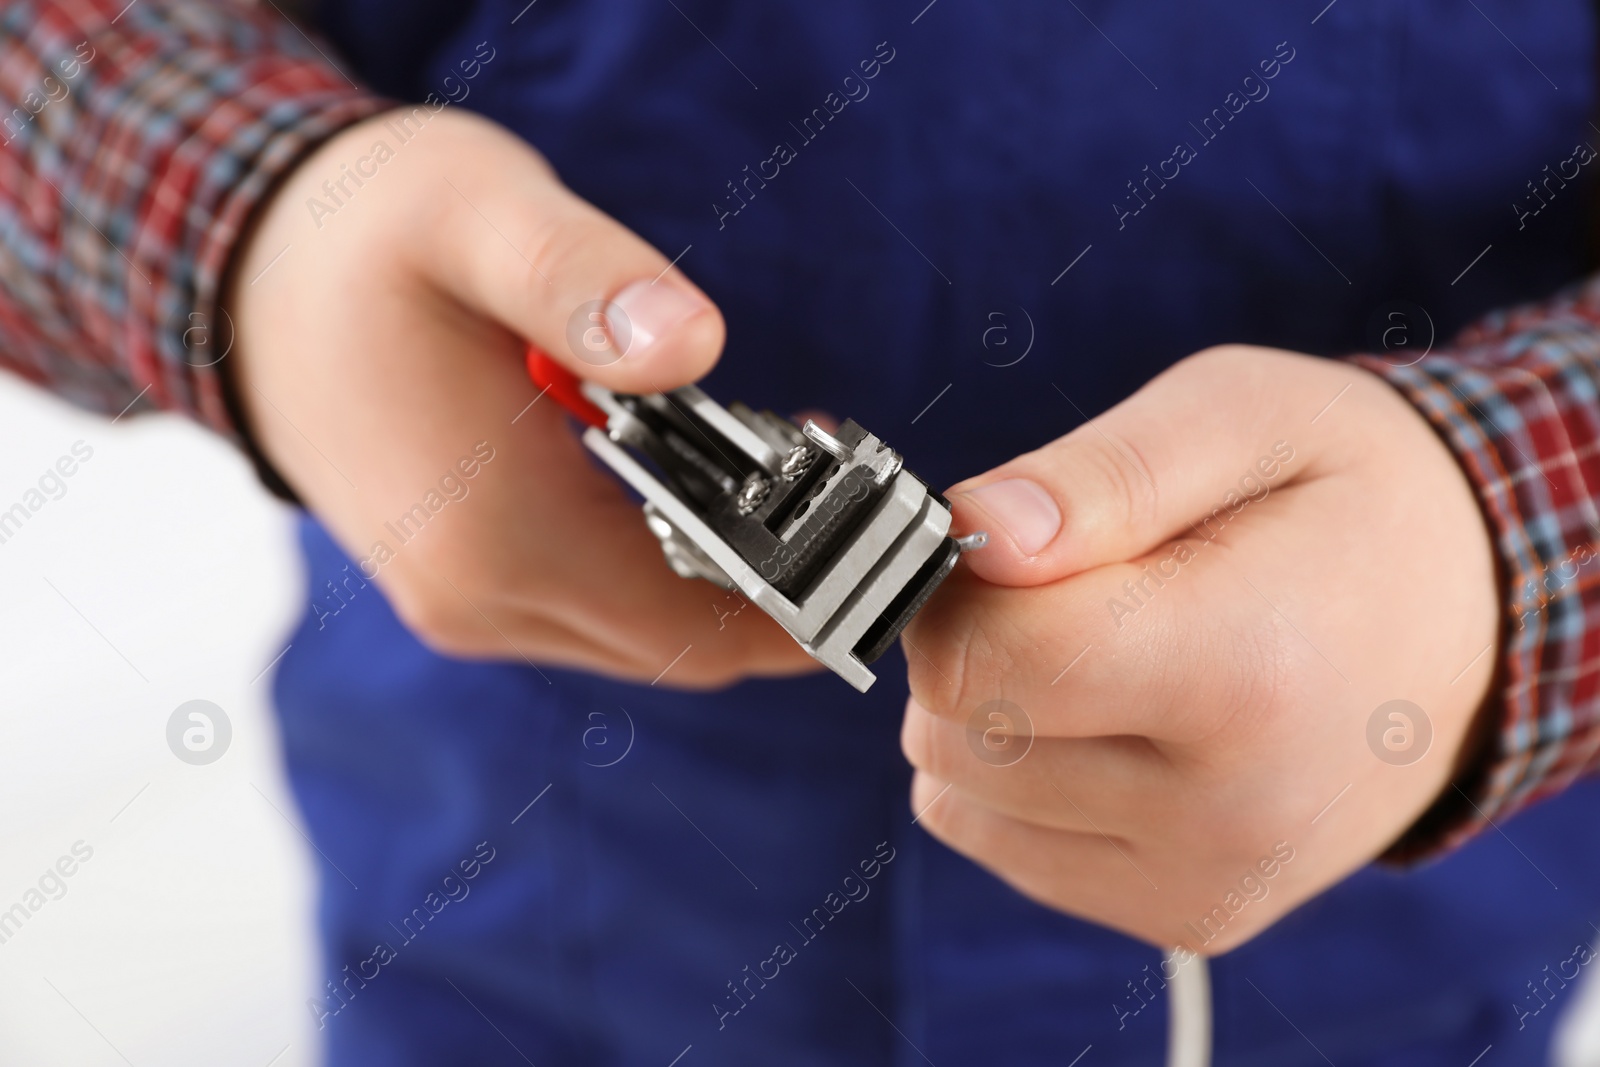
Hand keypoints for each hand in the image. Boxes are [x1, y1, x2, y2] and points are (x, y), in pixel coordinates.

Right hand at [227, 107, 817, 686]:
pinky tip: (700, 485)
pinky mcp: (466, 586)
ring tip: (782, 471)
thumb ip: (582, 279)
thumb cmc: (368, 237)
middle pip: (685, 645)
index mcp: (497, 538)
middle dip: (783, 587)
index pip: (703, 628)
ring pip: (646, 634)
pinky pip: (602, 610)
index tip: (883, 540)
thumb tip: (694, 344)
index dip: (809, 602)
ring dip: (728, 577)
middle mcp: (480, 601)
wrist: (251, 283)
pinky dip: (669, 568)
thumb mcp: (476, 217)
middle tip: (844, 486)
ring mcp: (468, 605)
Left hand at [899, 345, 1497, 952]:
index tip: (1011, 545)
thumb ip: (1102, 475)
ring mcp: (1209, 880)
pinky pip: (1005, 845)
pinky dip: (1021, 782)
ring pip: (959, 799)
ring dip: (990, 717)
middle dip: (974, 647)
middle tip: (1070, 591)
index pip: (978, 664)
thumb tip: (977, 531)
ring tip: (1107, 654)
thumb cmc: (1347, 498)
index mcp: (1241, 672)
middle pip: (955, 737)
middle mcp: (1227, 812)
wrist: (1476, 618)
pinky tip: (1116, 723)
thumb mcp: (1240, 418)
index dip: (958, 587)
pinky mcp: (1191, 915)